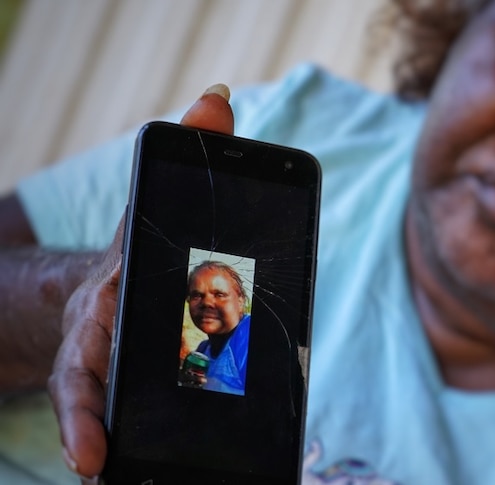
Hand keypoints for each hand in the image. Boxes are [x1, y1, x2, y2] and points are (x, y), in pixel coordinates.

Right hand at [47, 84, 234, 480]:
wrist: (105, 291)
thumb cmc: (137, 256)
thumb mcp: (157, 209)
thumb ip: (185, 157)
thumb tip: (219, 98)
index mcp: (109, 303)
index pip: (94, 342)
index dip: (91, 383)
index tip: (93, 428)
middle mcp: (96, 345)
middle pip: (91, 389)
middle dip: (94, 425)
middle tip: (102, 463)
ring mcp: (106, 378)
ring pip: (98, 417)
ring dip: (106, 448)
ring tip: (118, 479)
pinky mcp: (119, 400)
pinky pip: (114, 428)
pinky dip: (114, 450)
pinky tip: (122, 474)